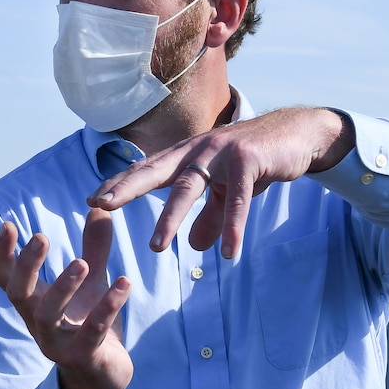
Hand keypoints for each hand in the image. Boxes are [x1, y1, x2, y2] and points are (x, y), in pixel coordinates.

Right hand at [0, 208, 131, 388]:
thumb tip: (99, 209)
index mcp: (35, 304)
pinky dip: (107, 307)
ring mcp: (58, 343)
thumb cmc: (90, 326)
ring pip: (48, 316)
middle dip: (26, 266)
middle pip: (18, 294)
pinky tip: (124, 283)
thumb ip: (94, 248)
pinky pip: (92, 332)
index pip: (6, 278)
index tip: (6, 224)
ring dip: (63, 287)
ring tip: (82, 262)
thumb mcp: (92, 285)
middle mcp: (39, 323)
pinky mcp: (84, 357)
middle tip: (40, 237)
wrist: (103, 378)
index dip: (2, 254)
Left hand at [89, 106, 355, 258]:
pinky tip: (228, 253)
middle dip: (125, 189)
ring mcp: (221, 152)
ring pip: (188, 187)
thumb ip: (210, 218)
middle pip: (154, 171)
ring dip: (171, 217)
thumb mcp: (226, 193)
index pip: (145, 170)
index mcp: (185, 156)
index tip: (91, 202)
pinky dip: (231, 226)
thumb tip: (194, 247)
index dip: (119, 184)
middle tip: (99, 207)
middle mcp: (196, 151)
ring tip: (156, 247)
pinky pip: (236, 199)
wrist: (296, 135)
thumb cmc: (254, 162)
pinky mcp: (248, 159)